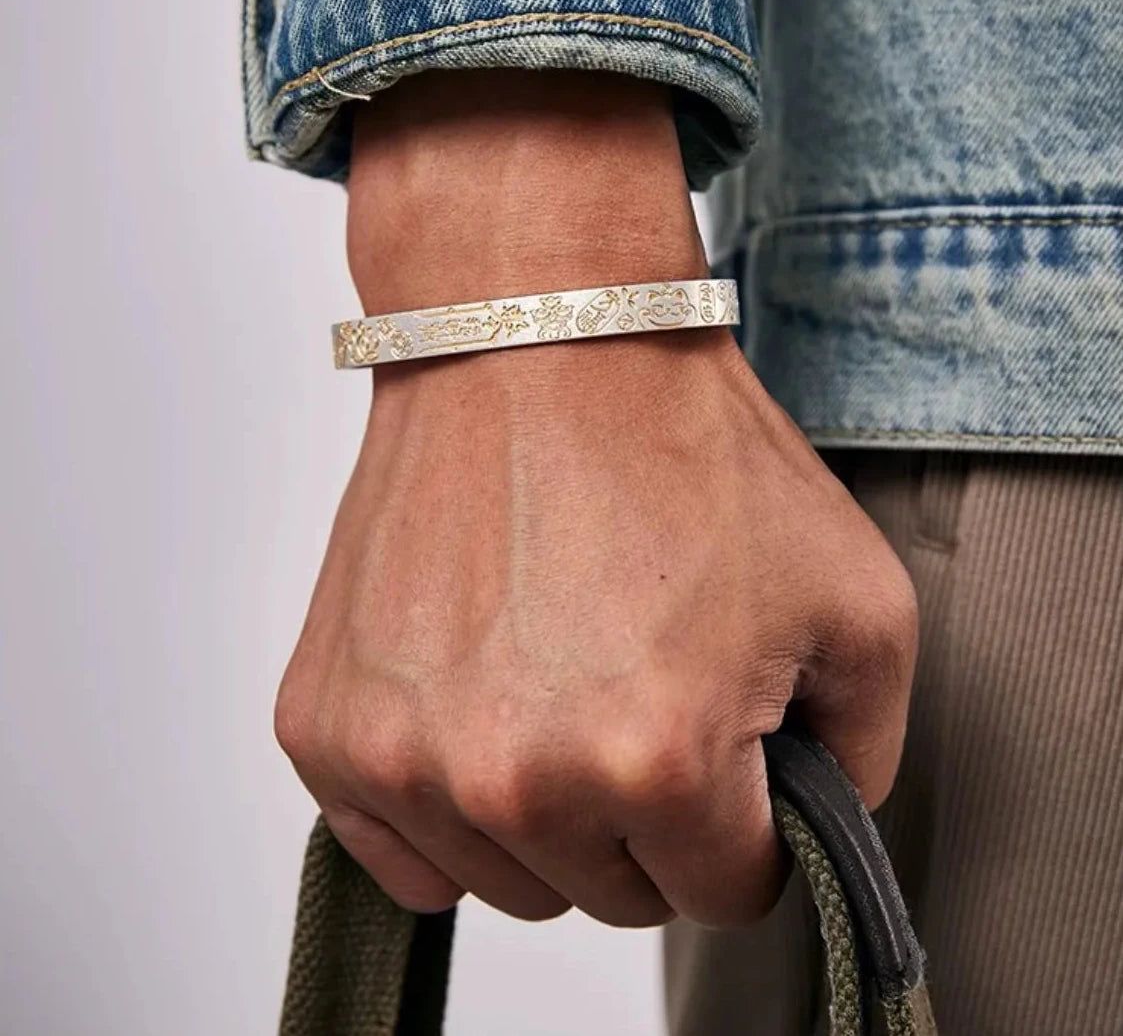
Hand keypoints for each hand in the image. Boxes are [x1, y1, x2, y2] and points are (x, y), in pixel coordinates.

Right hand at [274, 71, 917, 927]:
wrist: (537, 337)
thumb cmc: (683, 446)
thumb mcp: (857, 598)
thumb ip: (865, 753)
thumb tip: (815, 829)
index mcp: (660, 761)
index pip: (723, 893)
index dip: (741, 821)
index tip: (724, 746)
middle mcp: (520, 779)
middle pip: (608, 895)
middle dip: (644, 816)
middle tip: (638, 685)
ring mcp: (404, 754)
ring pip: (500, 877)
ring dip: (541, 809)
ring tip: (555, 674)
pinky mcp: (324, 725)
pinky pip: (392, 847)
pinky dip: (439, 799)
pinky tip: (476, 700)